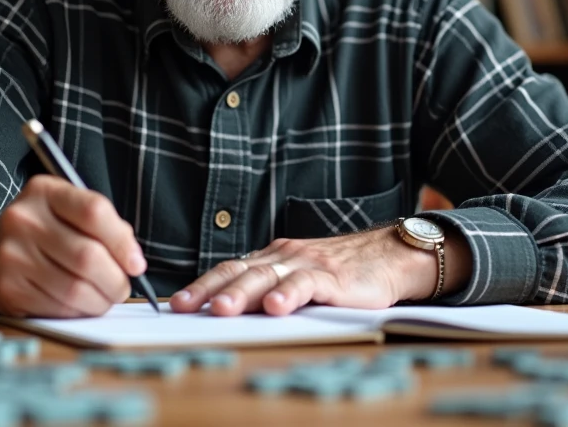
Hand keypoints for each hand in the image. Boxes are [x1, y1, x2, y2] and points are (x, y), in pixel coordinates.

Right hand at [0, 175, 146, 317]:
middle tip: (122, 287)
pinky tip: (80, 305)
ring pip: (74, 289)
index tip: (136, 263)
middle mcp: (23, 220)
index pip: (93, 212)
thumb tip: (133, 261)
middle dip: (116, 280)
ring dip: (100, 301)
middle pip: (87, 256)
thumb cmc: (44, 231)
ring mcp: (11, 256)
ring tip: (104, 297)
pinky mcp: (8, 290)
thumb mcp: (69, 211)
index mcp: (45, 192)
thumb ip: (104, 226)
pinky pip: (57, 309)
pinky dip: (78, 312)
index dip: (122, 242)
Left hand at [169, 225, 472, 316]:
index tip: (177, 304)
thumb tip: (230, 311)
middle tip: (186, 308)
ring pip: (267, 276)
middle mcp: (285, 256)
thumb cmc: (342, 272)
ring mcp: (307, 263)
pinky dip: (289, 294)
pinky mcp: (332, 275)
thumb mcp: (298, 278)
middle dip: (210, 290)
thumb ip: (269, 289)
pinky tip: (276, 307)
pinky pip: (306, 283)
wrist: (389, 256)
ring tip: (223, 310)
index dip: (203, 285)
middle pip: (240, 271)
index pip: (230, 269)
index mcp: (273, 257)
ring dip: (243, 293)